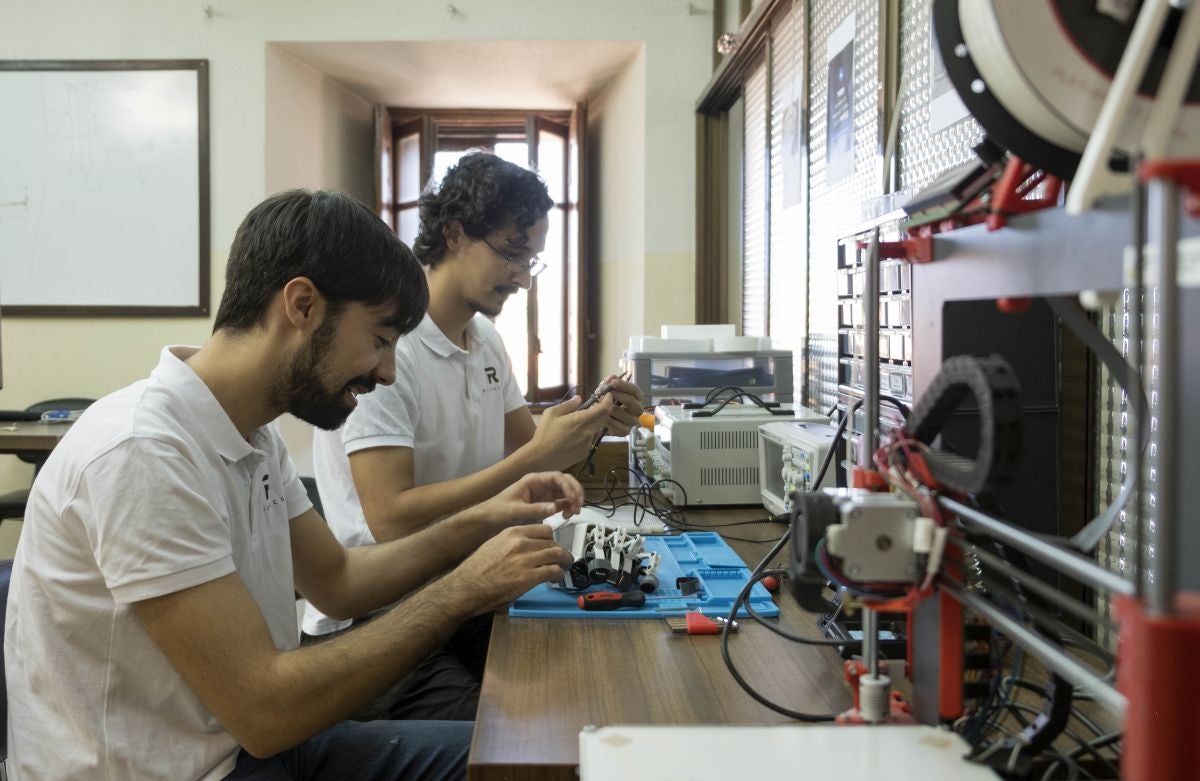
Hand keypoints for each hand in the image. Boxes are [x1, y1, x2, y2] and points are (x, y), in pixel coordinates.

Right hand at [445, 524, 572, 614]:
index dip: (552, 539)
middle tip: (562, 558)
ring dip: (564, 562)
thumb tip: (525, 547)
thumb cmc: (475, 570)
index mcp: (512, 533)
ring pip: (557, 554)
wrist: (466, 587)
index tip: (553, 544)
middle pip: (552, 542)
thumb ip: (512, 543)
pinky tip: (556, 578)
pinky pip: (553, 571)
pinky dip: (559, 575)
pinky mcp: (529, 577)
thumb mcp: (493, 545)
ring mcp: (525, 559)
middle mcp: (520, 543)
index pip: (544, 529)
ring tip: (564, 568)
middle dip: (560, 551)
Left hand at [476, 471, 584, 528]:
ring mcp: (543, 493)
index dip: (569, 486)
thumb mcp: (515, 510)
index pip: (557, 477)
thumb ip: (536, 509)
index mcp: (533, 480)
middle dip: (575, 492)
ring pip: (566, 491)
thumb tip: (555, 508)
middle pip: (565, 482)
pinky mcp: (544, 503)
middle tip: (579, 506)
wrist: (488, 518)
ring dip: (573, 500)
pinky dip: (568, 507)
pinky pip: (561, 501)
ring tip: (574, 512)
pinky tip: (567, 515)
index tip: (574, 499)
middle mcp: (540, 484)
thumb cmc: (498, 510)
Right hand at [524, 396, 609, 468]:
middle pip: (603, 419)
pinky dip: (586, 435)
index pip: (604, 409)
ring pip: (595, 430)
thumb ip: (568, 405)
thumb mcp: (551, 413)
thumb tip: (579, 398)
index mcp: (581, 420)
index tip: (608, 396)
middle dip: (600, 411)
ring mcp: (588, 444)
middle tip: (591, 406)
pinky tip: (572, 437)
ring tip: (576, 425)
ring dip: (591, 424)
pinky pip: (590, 440)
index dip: (608, 401)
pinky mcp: (585, 453)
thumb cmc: (544, 434)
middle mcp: (588, 432)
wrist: (541, 458)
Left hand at [595, 375, 644, 436]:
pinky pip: (620, 427)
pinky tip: (602, 417)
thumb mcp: (604, 390)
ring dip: (612, 409)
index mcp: (635, 397)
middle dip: (619, 396)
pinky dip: (610, 421)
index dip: (624, 385)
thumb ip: (608, 383)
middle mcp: (637, 409)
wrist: (595, 419)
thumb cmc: (604, 402)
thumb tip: (611, 377)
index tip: (613, 382)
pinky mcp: (625, 431)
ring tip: (599, 405)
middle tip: (606, 393)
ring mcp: (632, 421)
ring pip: (625, 415)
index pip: (635, 390)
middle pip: (632, 402)